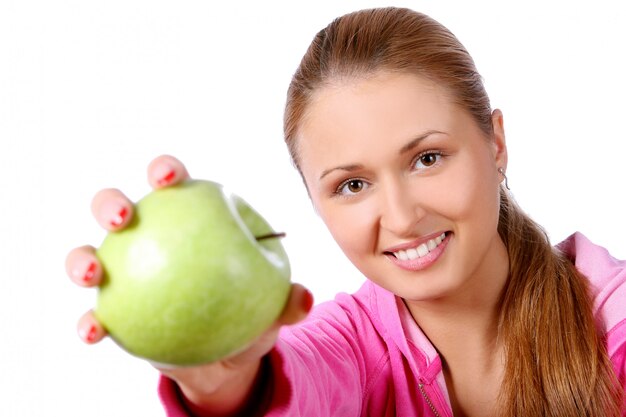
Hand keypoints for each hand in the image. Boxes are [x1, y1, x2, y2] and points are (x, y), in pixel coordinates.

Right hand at [65, 155, 312, 414]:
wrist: (225, 357)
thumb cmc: (248, 315)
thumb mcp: (272, 309)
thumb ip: (287, 301)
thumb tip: (303, 300)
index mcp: (190, 221)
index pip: (175, 184)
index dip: (165, 170)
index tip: (167, 178)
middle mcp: (150, 239)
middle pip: (118, 208)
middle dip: (110, 203)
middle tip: (122, 218)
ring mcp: (125, 274)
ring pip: (92, 254)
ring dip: (81, 259)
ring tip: (91, 274)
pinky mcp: (113, 311)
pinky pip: (94, 313)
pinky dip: (89, 320)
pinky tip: (92, 332)